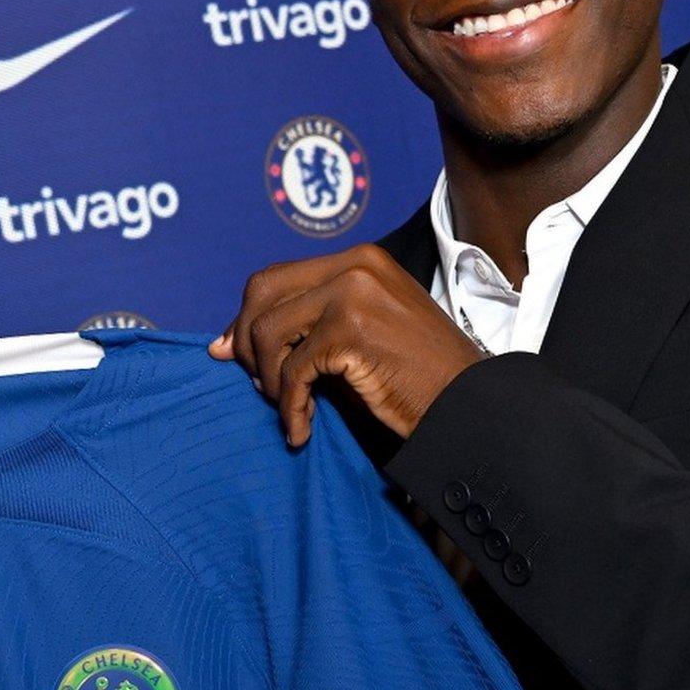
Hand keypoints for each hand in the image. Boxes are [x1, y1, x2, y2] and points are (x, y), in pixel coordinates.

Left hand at [211, 243, 487, 445]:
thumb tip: (220, 345)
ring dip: (268, 379)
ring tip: (289, 409)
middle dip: (246, 342)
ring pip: (268, 331)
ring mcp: (354, 293)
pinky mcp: (351, 330)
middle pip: (261, 291)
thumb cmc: (416, 377)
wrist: (468, 405)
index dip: (246, 319)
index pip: (275, 277)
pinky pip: (292, 371)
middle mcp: (355, 265)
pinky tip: (302, 430)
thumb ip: (302, 329)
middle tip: (260, 385)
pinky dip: (289, 407)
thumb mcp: (358, 336)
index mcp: (360, 260)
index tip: (236, 356)